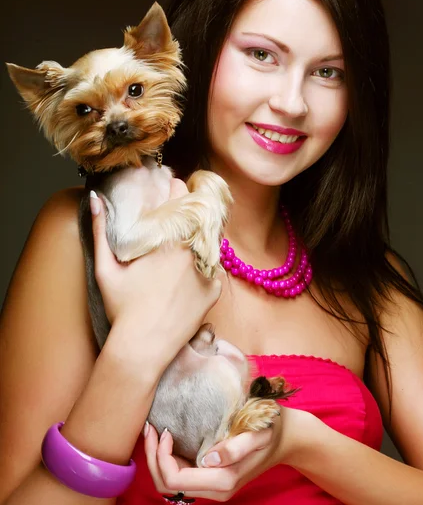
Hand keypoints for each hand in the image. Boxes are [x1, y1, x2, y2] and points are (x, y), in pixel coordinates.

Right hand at [90, 179, 221, 358]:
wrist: (143, 348)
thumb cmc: (122, 308)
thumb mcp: (105, 268)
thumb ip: (100, 230)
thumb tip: (95, 199)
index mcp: (168, 238)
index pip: (179, 195)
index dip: (175, 188)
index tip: (171, 187)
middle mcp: (192, 250)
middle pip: (198, 215)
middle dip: (189, 210)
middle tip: (176, 217)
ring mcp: (206, 270)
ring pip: (209, 241)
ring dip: (199, 237)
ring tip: (182, 245)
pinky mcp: (214, 291)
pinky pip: (213, 269)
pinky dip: (202, 267)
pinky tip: (187, 275)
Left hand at [144, 406, 295, 501]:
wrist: (287, 437)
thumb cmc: (272, 428)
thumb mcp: (259, 432)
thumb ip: (237, 447)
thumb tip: (209, 459)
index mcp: (224, 480)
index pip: (175, 480)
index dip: (162, 457)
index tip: (165, 429)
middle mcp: (215, 488)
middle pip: (167, 485)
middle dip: (152, 457)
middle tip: (150, 427)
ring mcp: (212, 484)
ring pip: (170, 482)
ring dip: (157, 458)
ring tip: (153, 430)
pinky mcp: (211, 475)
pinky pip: (180, 474)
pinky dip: (167, 458)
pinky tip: (166, 437)